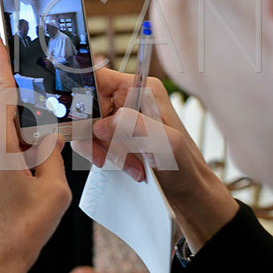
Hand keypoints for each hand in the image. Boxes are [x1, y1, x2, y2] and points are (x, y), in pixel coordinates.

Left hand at [0, 37, 71, 272]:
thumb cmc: (18, 233)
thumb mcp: (53, 191)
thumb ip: (51, 152)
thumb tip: (47, 136)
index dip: (0, 62)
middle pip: (0, 116)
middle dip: (21, 126)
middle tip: (38, 155)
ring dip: (7, 146)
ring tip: (20, 182)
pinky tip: (4, 189)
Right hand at [71, 68, 238, 252]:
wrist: (191, 193)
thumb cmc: (186, 168)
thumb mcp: (164, 144)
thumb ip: (133, 125)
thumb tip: (101, 123)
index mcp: (141, 88)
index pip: (97, 78)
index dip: (83, 97)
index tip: (81, 122)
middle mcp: (130, 98)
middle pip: (88, 105)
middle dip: (93, 133)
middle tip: (106, 155)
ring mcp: (123, 117)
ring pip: (89, 125)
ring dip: (101, 149)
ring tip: (128, 165)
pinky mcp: (119, 135)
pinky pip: (95, 141)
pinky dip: (105, 156)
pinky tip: (127, 167)